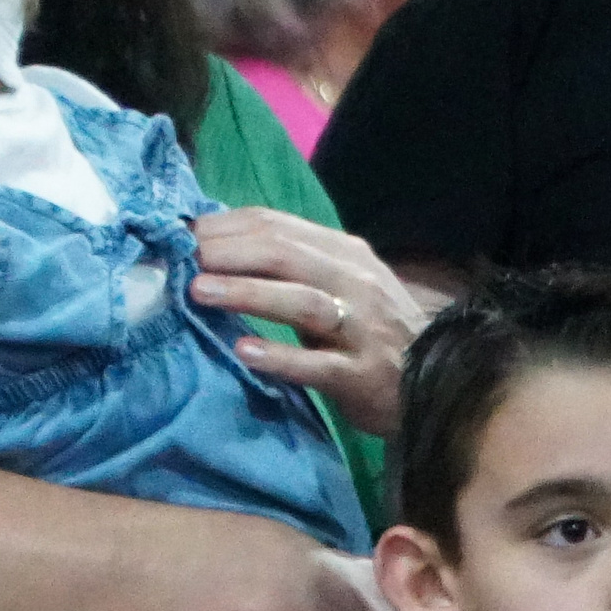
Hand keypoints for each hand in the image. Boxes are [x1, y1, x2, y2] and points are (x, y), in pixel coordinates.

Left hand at [190, 208, 424, 436]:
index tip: (178, 235)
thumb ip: (291, 265)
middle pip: (286, 254)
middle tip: (179, 260)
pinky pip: (317, 364)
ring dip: (248, 293)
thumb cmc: (371, 333)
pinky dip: (280, 356)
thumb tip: (214, 244)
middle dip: (227, 253)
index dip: (224, 227)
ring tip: (199, 292)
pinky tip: (244, 352)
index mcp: (346, 253)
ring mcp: (362, 330)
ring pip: (303, 301)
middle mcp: (357, 283)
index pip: (278, 225)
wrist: (433, 384)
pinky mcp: (362, 375)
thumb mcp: (339, 285)